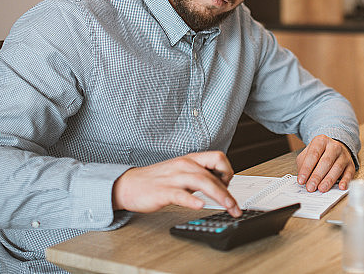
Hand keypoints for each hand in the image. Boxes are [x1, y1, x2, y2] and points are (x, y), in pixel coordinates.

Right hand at [112, 151, 240, 216]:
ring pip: (202, 182)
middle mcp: (184, 165)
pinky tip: (200, 205)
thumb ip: (198, 175)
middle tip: (236, 206)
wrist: (128, 185)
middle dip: (228, 192)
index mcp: (190, 160)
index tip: (230, 185)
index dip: (228, 171)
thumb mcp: (181, 172)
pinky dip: (192, 199)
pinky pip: (180, 194)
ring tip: (228, 207)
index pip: (218, 157)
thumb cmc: (156, 180)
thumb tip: (219, 185)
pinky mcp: (163, 191)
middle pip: (213, 174)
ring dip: (218, 195)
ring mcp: (173, 178)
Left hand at [295, 135, 355, 192]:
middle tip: (310, 187)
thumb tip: (303, 179)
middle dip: (317, 176)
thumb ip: (303, 165)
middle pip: (326, 161)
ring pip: (337, 168)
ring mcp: (344, 155)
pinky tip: (341, 187)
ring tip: (321, 189)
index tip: (301, 180)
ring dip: (329, 180)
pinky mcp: (351, 165)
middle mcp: (334, 146)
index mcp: (321, 141)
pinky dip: (346, 181)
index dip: (306, 169)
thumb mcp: (307, 155)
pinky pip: (349, 173)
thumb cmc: (319, 154)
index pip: (313, 155)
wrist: (335, 149)